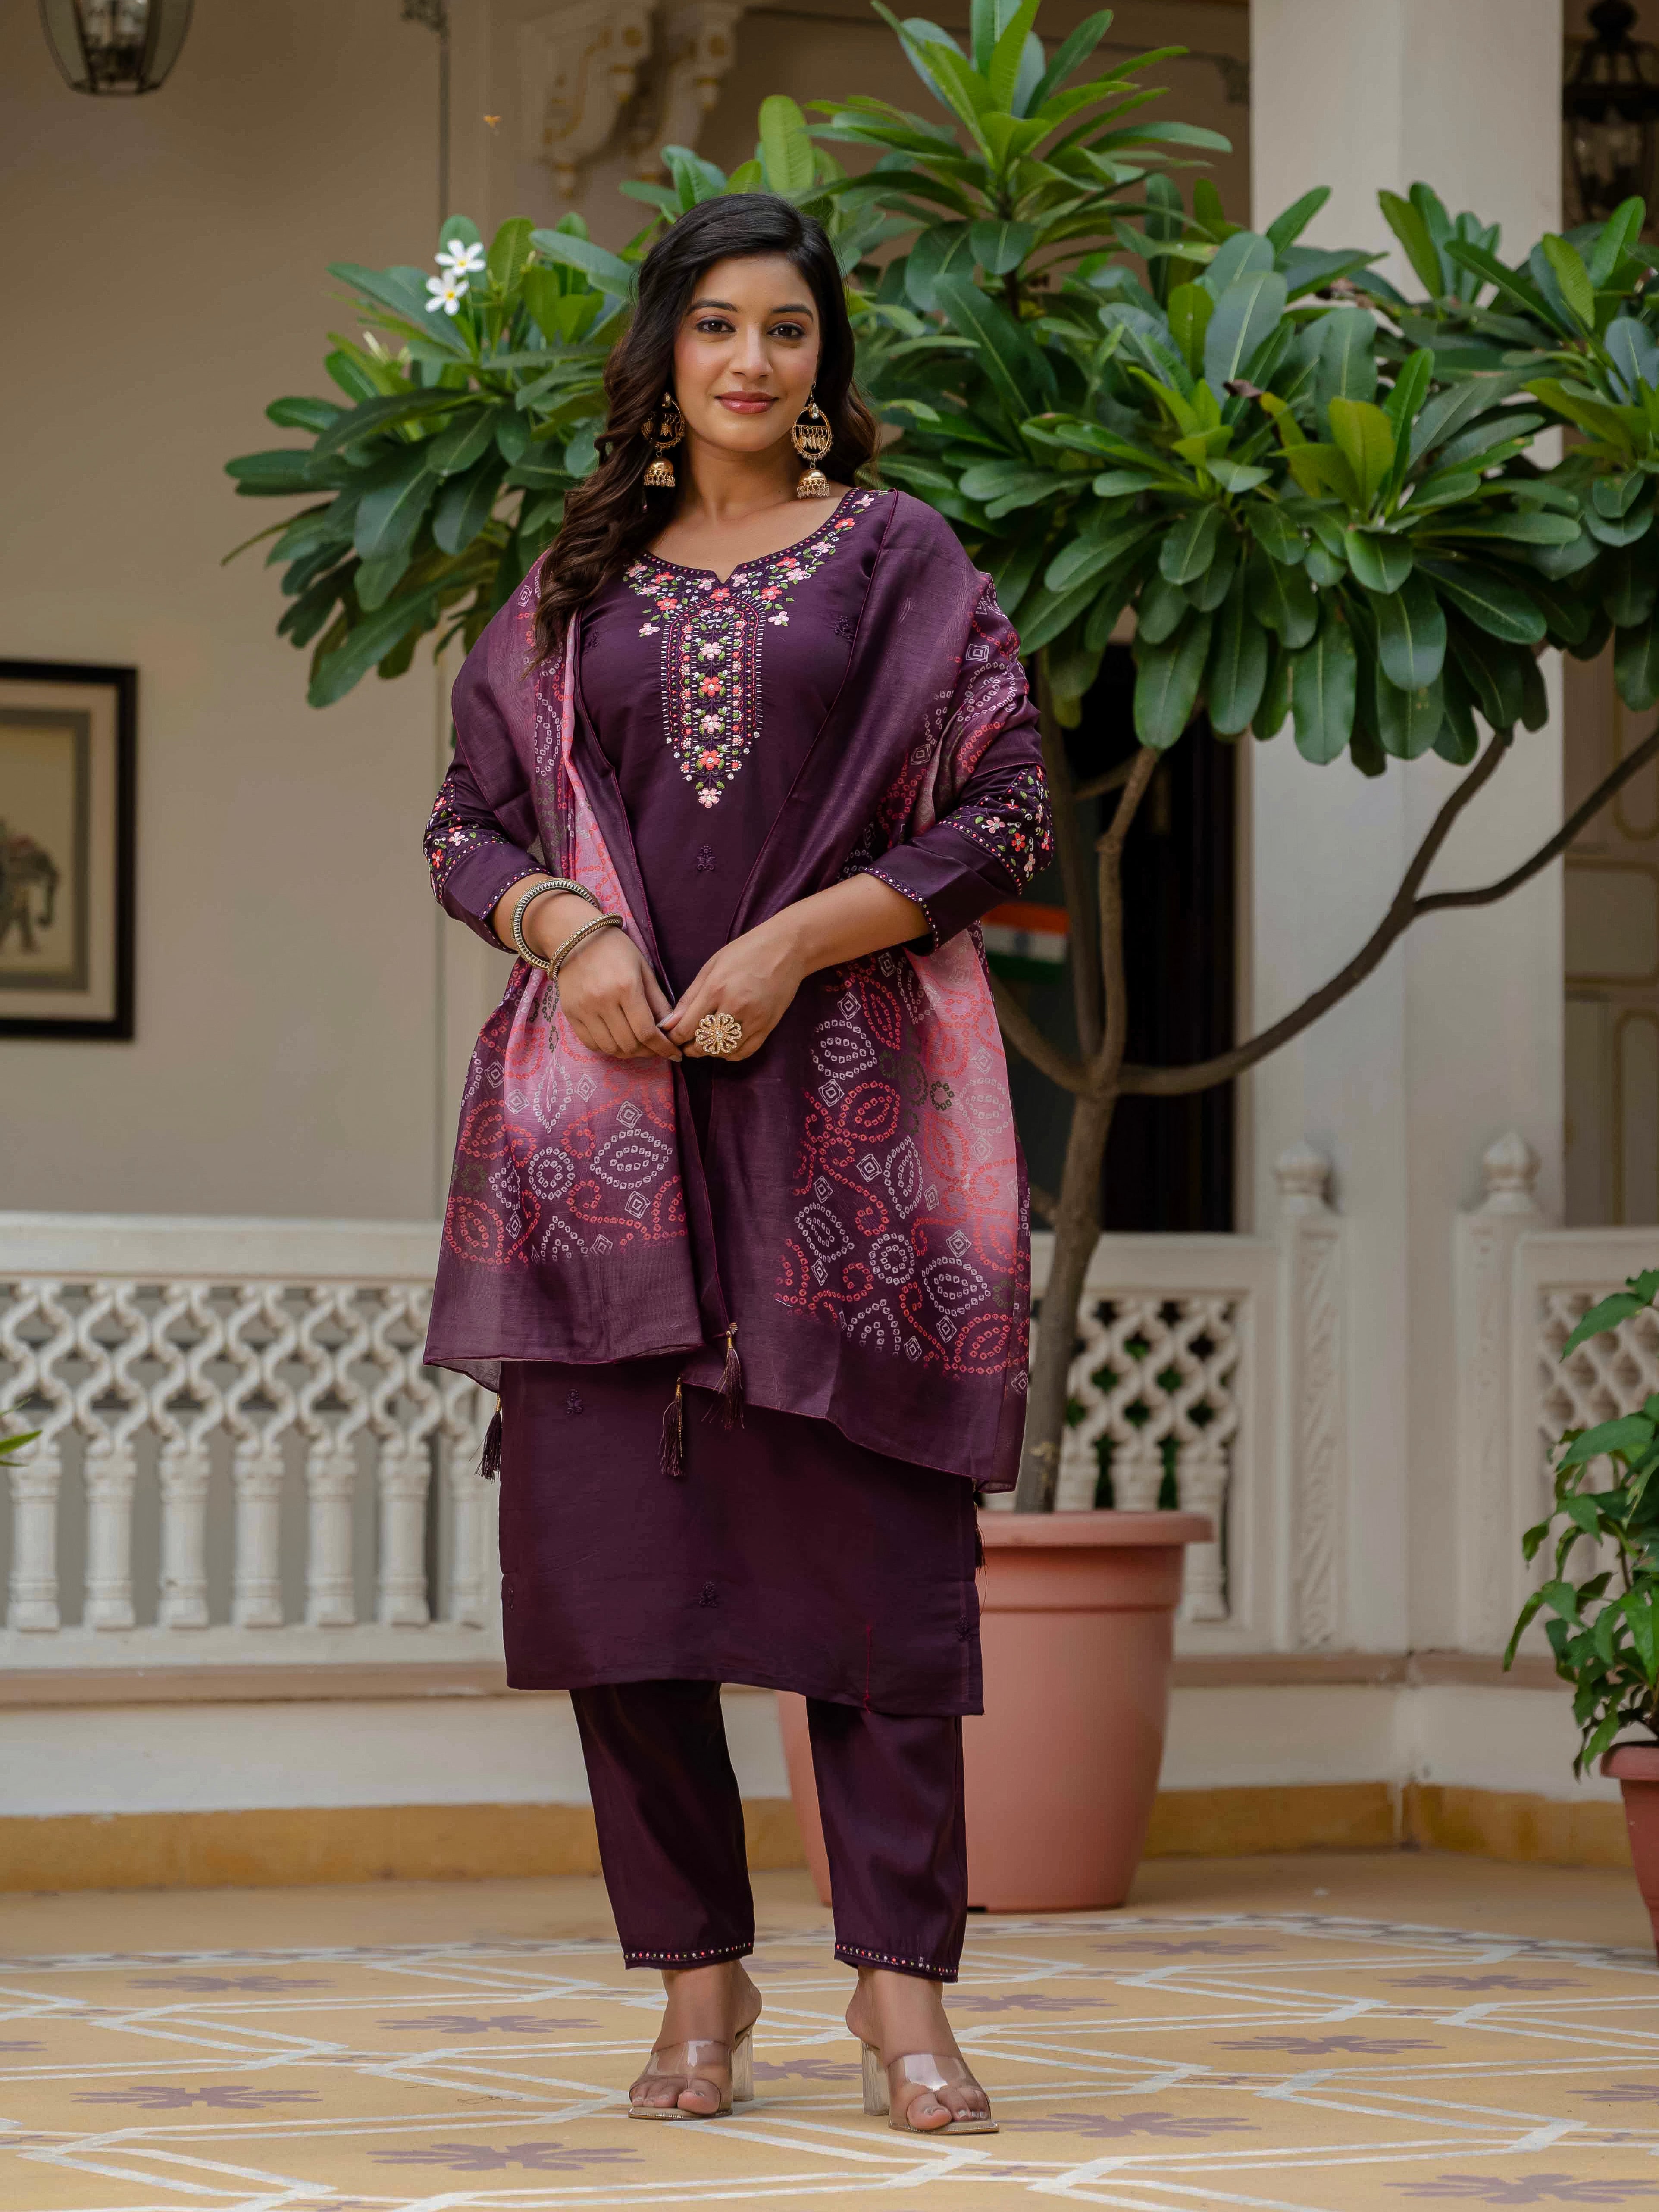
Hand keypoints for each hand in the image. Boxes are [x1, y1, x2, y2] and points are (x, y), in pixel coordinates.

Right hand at [526, 897, 679, 1060]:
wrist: (575, 937)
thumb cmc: (616, 950)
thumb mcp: (644, 969)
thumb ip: (658, 1001)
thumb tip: (671, 1028)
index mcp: (626, 988)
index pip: (647, 1032)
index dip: (663, 1048)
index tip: (675, 1054)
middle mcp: (603, 1001)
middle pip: (629, 1044)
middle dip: (648, 1051)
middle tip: (657, 1048)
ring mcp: (584, 1009)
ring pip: (610, 1048)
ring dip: (628, 1052)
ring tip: (638, 1045)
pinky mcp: (570, 1014)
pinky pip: (591, 1044)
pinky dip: (607, 1048)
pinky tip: (617, 1039)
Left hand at [661, 916, 804, 1062]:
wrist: (787, 949)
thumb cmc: (746, 952)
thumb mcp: (711, 967)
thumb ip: (689, 997)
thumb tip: (670, 1024)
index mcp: (716, 988)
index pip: (687, 1027)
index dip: (674, 1039)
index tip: (671, 1039)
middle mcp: (734, 1006)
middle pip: (704, 1043)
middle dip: (690, 1048)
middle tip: (686, 1045)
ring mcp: (754, 1018)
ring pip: (724, 1050)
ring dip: (710, 1052)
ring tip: (705, 1043)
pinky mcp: (768, 1025)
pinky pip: (744, 1052)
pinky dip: (730, 1054)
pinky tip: (724, 1045)